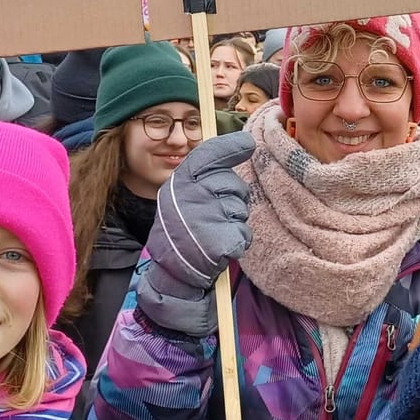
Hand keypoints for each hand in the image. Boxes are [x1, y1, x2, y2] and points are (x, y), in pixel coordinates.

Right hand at [146, 132, 253, 296]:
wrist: (171, 275)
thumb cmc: (180, 233)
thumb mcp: (181, 198)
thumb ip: (204, 177)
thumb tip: (245, 144)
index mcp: (179, 183)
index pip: (208, 155)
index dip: (230, 147)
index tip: (248, 145)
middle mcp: (191, 196)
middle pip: (234, 186)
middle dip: (232, 201)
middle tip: (211, 218)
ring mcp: (206, 218)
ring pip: (241, 211)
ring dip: (234, 223)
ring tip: (212, 234)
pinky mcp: (221, 241)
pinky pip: (244, 233)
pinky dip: (237, 242)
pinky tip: (220, 249)